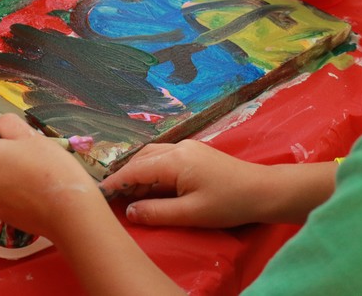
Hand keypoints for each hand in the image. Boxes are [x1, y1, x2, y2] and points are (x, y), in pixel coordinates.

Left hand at [0, 115, 103, 240]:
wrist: (68, 210)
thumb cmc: (48, 166)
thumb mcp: (29, 134)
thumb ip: (4, 125)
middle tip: (22, 154)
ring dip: (3, 177)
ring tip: (33, 172)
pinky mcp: (3, 219)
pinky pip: (1, 199)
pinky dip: (12, 193)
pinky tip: (36, 190)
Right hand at [100, 140, 272, 227]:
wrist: (262, 190)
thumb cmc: (228, 203)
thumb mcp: (190, 213)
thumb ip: (156, 212)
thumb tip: (130, 211)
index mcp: (175, 160)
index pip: (136, 169)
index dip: (116, 182)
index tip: (99, 193)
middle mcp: (178, 147)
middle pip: (142, 158)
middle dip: (125, 175)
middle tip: (112, 195)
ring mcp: (188, 147)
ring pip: (153, 156)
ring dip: (139, 172)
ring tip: (129, 194)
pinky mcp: (196, 153)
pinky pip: (165, 157)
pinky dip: (152, 170)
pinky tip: (152, 186)